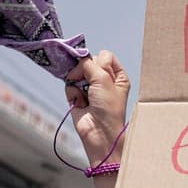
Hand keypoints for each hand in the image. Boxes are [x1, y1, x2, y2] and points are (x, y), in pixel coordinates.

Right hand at [64, 50, 131, 167]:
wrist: (99, 132)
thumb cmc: (108, 107)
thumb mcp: (103, 79)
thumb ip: (90, 63)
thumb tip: (79, 58)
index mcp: (117, 76)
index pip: (105, 55)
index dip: (99, 61)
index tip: (100, 72)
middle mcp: (105, 80)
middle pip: (89, 62)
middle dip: (86, 71)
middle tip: (90, 84)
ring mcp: (90, 88)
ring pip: (76, 72)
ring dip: (77, 82)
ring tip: (84, 95)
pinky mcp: (77, 96)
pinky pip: (69, 85)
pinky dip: (72, 92)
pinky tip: (79, 102)